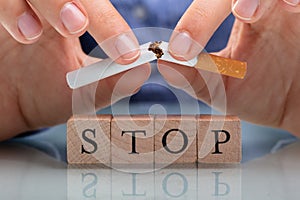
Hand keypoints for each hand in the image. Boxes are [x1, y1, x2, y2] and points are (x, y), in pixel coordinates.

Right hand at [0, 1, 150, 139]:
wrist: (7, 103)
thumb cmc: (46, 92)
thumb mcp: (83, 92)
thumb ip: (112, 83)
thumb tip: (142, 72)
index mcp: (77, 18)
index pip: (97, 8)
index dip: (110, 23)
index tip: (125, 52)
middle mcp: (52, 6)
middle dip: (71, 3)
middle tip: (79, 26)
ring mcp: (24, 4)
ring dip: (50, 3)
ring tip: (51, 31)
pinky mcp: (1, 10)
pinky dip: (14, 9)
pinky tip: (25, 33)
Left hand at [158, 0, 299, 134]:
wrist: (298, 105)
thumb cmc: (261, 92)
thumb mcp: (222, 88)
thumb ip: (194, 77)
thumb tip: (164, 64)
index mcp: (240, 20)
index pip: (208, 8)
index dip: (193, 23)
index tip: (179, 49)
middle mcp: (261, 8)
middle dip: (208, 11)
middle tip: (196, 37)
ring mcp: (285, 8)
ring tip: (245, 13)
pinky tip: (291, 7)